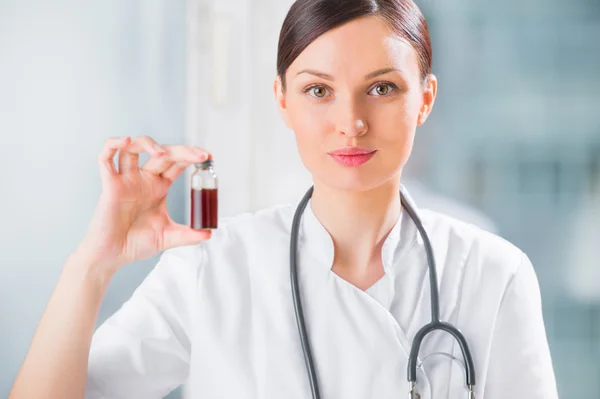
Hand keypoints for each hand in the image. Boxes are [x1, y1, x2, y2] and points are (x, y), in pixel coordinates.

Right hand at [74, 136, 211, 277]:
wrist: (113, 255)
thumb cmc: (135, 243)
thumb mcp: (168, 237)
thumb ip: (188, 235)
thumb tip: (209, 234)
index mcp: (158, 187)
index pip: (176, 164)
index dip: (191, 156)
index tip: (207, 156)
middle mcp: (144, 179)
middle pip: (162, 153)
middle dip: (181, 150)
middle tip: (199, 155)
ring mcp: (126, 180)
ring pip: (133, 148)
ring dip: (147, 143)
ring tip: (162, 152)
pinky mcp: (110, 185)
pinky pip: (105, 158)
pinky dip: (112, 145)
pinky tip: (125, 141)